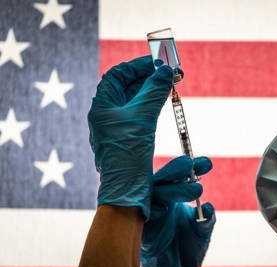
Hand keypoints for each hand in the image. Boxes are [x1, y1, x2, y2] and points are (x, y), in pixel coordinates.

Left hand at [88, 55, 172, 219]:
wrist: (127, 190)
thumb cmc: (128, 154)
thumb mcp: (142, 118)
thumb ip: (154, 91)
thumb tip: (167, 71)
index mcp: (102, 106)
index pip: (117, 75)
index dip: (137, 66)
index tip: (158, 63)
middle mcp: (107, 115)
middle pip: (127, 87)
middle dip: (149, 78)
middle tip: (171, 74)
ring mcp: (117, 127)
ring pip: (136, 101)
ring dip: (153, 91)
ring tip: (171, 85)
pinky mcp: (128, 138)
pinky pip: (140, 114)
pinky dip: (153, 105)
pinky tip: (165, 103)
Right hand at [141, 155, 215, 266]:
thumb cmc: (189, 247)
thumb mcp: (202, 231)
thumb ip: (206, 219)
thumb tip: (210, 207)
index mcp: (173, 196)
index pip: (179, 176)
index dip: (191, 167)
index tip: (206, 162)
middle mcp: (160, 202)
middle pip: (162, 180)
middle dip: (176, 170)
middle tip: (191, 163)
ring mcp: (150, 214)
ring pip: (152, 194)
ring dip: (171, 188)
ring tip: (195, 187)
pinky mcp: (143, 230)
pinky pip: (142, 216)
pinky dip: (153, 209)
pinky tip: (165, 207)